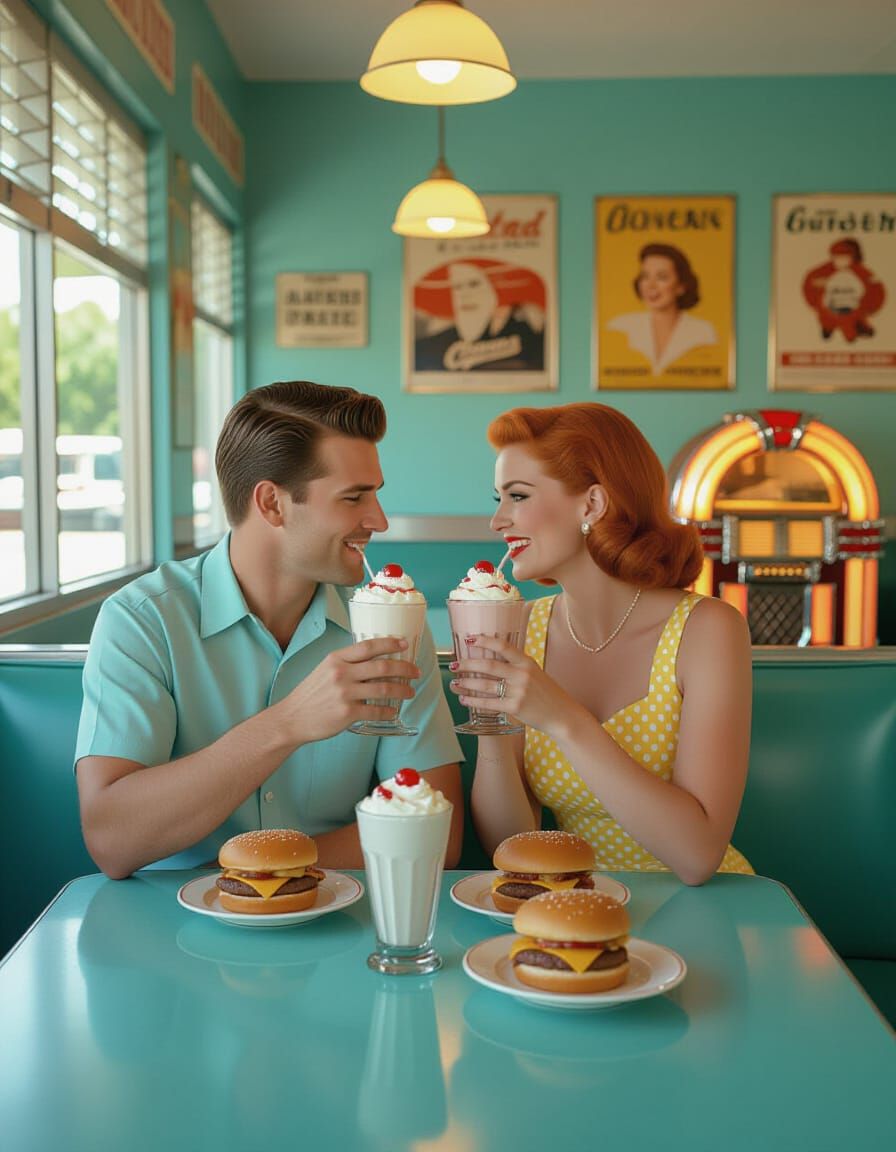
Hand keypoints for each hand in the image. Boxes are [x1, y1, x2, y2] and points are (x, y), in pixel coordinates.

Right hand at [279, 637, 419, 743]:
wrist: (292, 718)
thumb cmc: (310, 695)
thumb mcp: (324, 670)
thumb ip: (346, 664)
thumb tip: (374, 661)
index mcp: (336, 659)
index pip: (368, 646)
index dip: (390, 643)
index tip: (404, 643)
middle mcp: (341, 673)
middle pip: (382, 666)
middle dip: (404, 668)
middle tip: (415, 672)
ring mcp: (345, 693)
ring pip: (384, 688)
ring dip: (402, 690)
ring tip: (410, 692)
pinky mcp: (347, 713)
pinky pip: (376, 710)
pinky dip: (388, 711)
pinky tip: (393, 711)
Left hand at [449, 634, 573, 735]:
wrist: (562, 715)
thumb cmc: (547, 694)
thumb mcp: (535, 672)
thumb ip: (517, 666)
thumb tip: (492, 661)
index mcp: (526, 662)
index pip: (503, 646)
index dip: (484, 640)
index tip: (469, 639)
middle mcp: (522, 674)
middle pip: (488, 665)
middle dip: (467, 664)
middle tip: (454, 664)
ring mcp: (518, 691)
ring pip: (484, 684)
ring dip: (466, 683)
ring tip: (454, 683)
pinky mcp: (515, 707)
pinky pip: (488, 703)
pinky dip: (473, 701)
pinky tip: (464, 699)